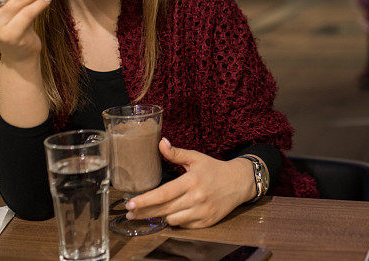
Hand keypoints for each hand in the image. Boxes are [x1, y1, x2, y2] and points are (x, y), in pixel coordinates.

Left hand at [125, 138, 254, 228]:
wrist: (239, 182)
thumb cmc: (214, 169)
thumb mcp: (196, 158)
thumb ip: (176, 153)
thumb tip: (161, 142)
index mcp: (191, 181)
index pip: (163, 193)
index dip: (145, 200)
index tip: (130, 204)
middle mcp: (196, 198)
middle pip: (163, 209)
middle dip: (144, 212)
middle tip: (130, 214)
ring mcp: (202, 212)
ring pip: (172, 220)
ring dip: (163, 216)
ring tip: (156, 210)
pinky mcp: (207, 222)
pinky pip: (184, 226)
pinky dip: (178, 221)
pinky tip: (174, 213)